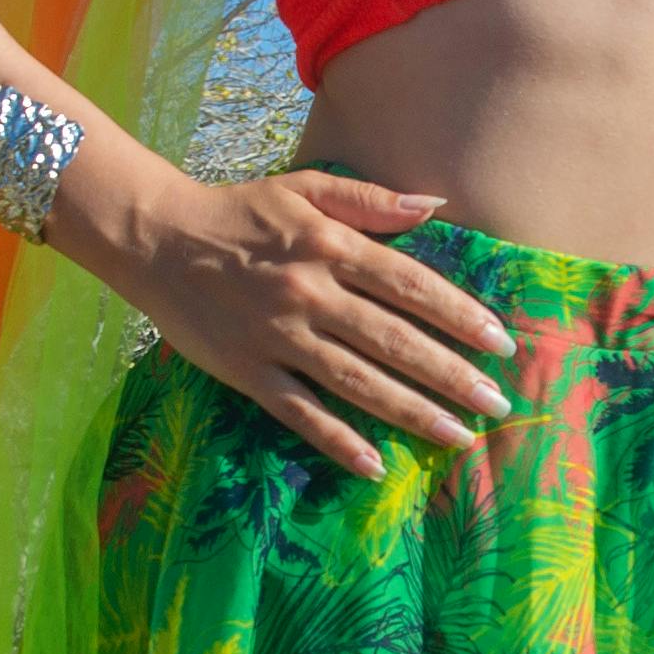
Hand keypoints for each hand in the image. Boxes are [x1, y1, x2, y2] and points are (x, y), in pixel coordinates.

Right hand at [67, 168, 519, 480]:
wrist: (155, 238)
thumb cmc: (239, 211)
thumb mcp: (305, 188)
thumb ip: (371, 199)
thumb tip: (435, 205)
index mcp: (330, 246)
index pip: (411, 285)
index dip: (459, 315)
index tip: (499, 343)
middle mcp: (310, 293)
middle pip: (395, 340)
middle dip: (452, 375)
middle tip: (496, 404)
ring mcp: (279, 336)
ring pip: (357, 382)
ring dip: (412, 412)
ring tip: (458, 437)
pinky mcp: (248, 371)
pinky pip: (300, 413)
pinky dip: (337, 441)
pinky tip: (375, 466)